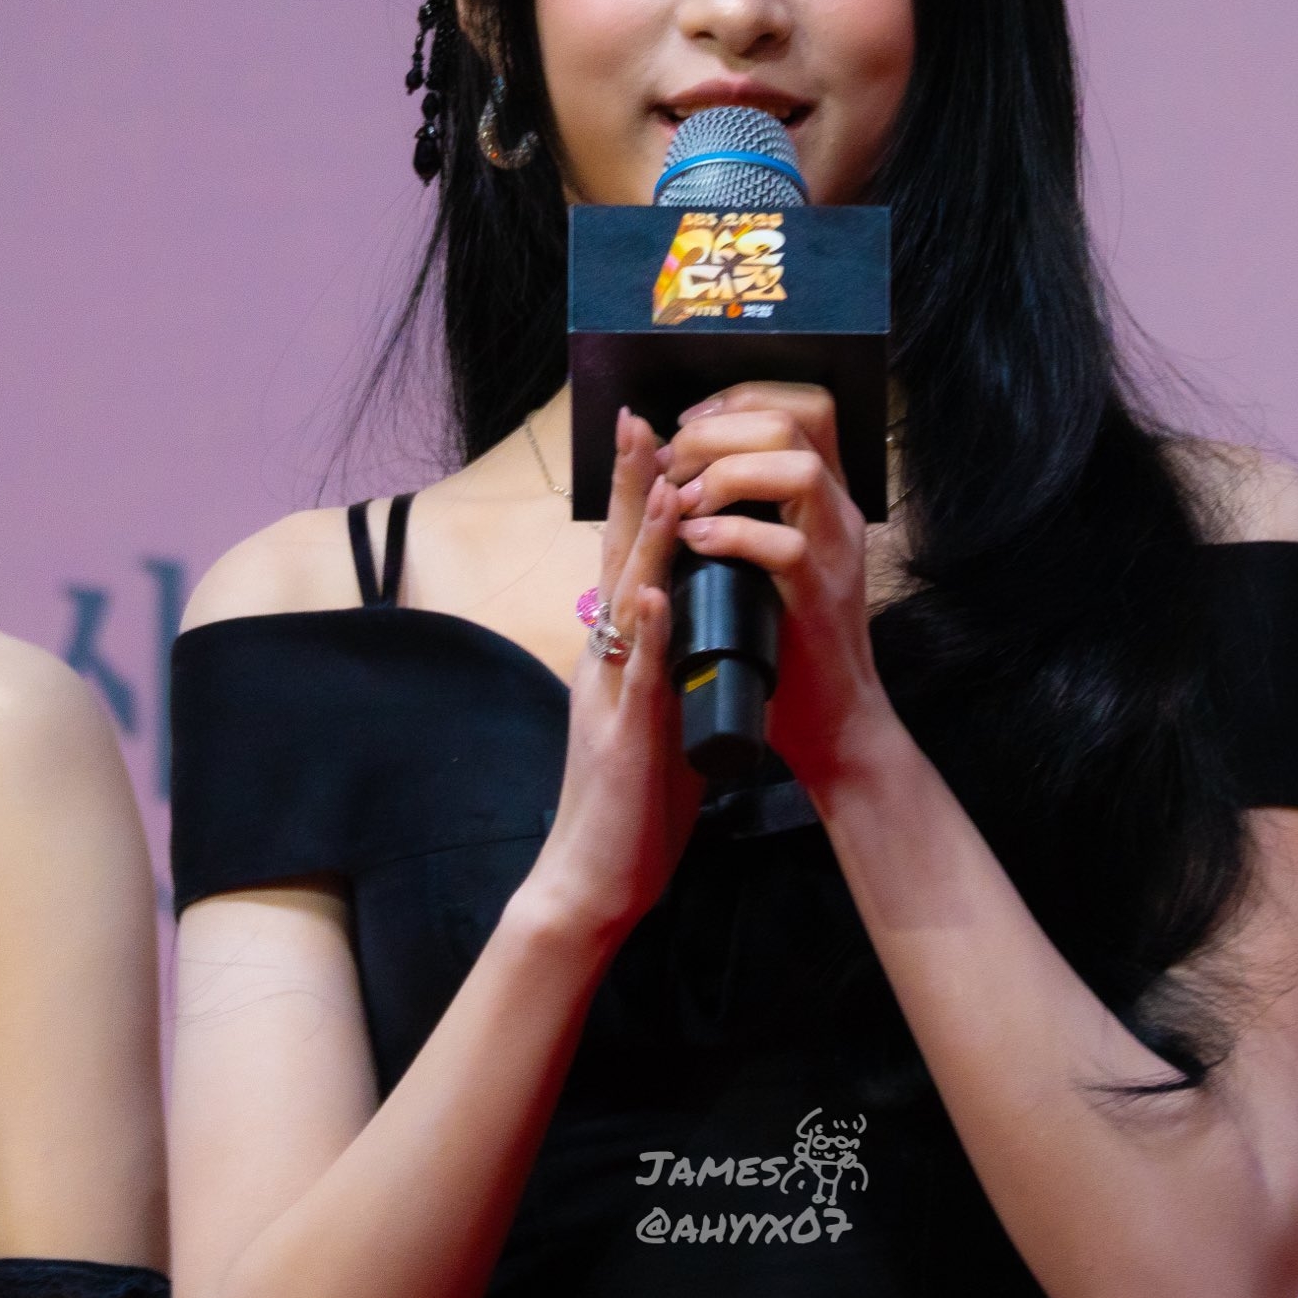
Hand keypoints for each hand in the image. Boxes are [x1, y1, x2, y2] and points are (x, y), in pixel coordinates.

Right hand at [528, 410, 702, 940]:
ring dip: (646, 541)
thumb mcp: (659, 712)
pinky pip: (638, 673)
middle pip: (618, 557)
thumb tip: (701, 623)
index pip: (629, 557)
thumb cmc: (635, 800)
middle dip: (631, 488)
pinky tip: (658, 591)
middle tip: (639, 420)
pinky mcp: (624, 735)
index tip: (651, 435)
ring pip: (627, 601)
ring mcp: (611, 692)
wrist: (596, 878)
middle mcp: (605, 658)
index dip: (638, 496)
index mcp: (616, 651)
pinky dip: (648, 629)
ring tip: (662, 480)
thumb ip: (672, 663)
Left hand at [660, 384, 899, 791]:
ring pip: (796, 467)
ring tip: (683, 501)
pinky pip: (784, 543)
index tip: (686, 424)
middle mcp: (839, 511)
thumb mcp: (769, 557)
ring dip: (724, 473)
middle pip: (792, 422)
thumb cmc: (785, 637)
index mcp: (825, 495)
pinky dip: (730, 534)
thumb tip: (680, 463)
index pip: (804, 405)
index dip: (738, 398)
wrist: (831, 717)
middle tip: (672, 463)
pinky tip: (695, 543)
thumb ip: (747, 508)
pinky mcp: (820, 596)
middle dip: (717, 431)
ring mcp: (836, 551)